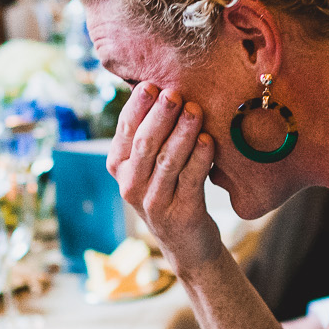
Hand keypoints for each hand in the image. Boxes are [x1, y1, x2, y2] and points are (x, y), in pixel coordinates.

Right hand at [107, 82, 224, 275]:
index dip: (137, 107)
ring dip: (182, 133)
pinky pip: (190, 180)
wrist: (188, 244)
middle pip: (144, 144)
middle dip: (160, 116)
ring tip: (195, 110)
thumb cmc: (172, 190)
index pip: (125, 131)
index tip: (151, 85)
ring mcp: (154, 202)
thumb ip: (151, 132)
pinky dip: (200, 159)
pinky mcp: (181, 214)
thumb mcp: (152, 164)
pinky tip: (209, 140)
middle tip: (174, 93)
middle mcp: (131, 185)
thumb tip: (158, 84)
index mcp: (120, 166)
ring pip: (167, 161)